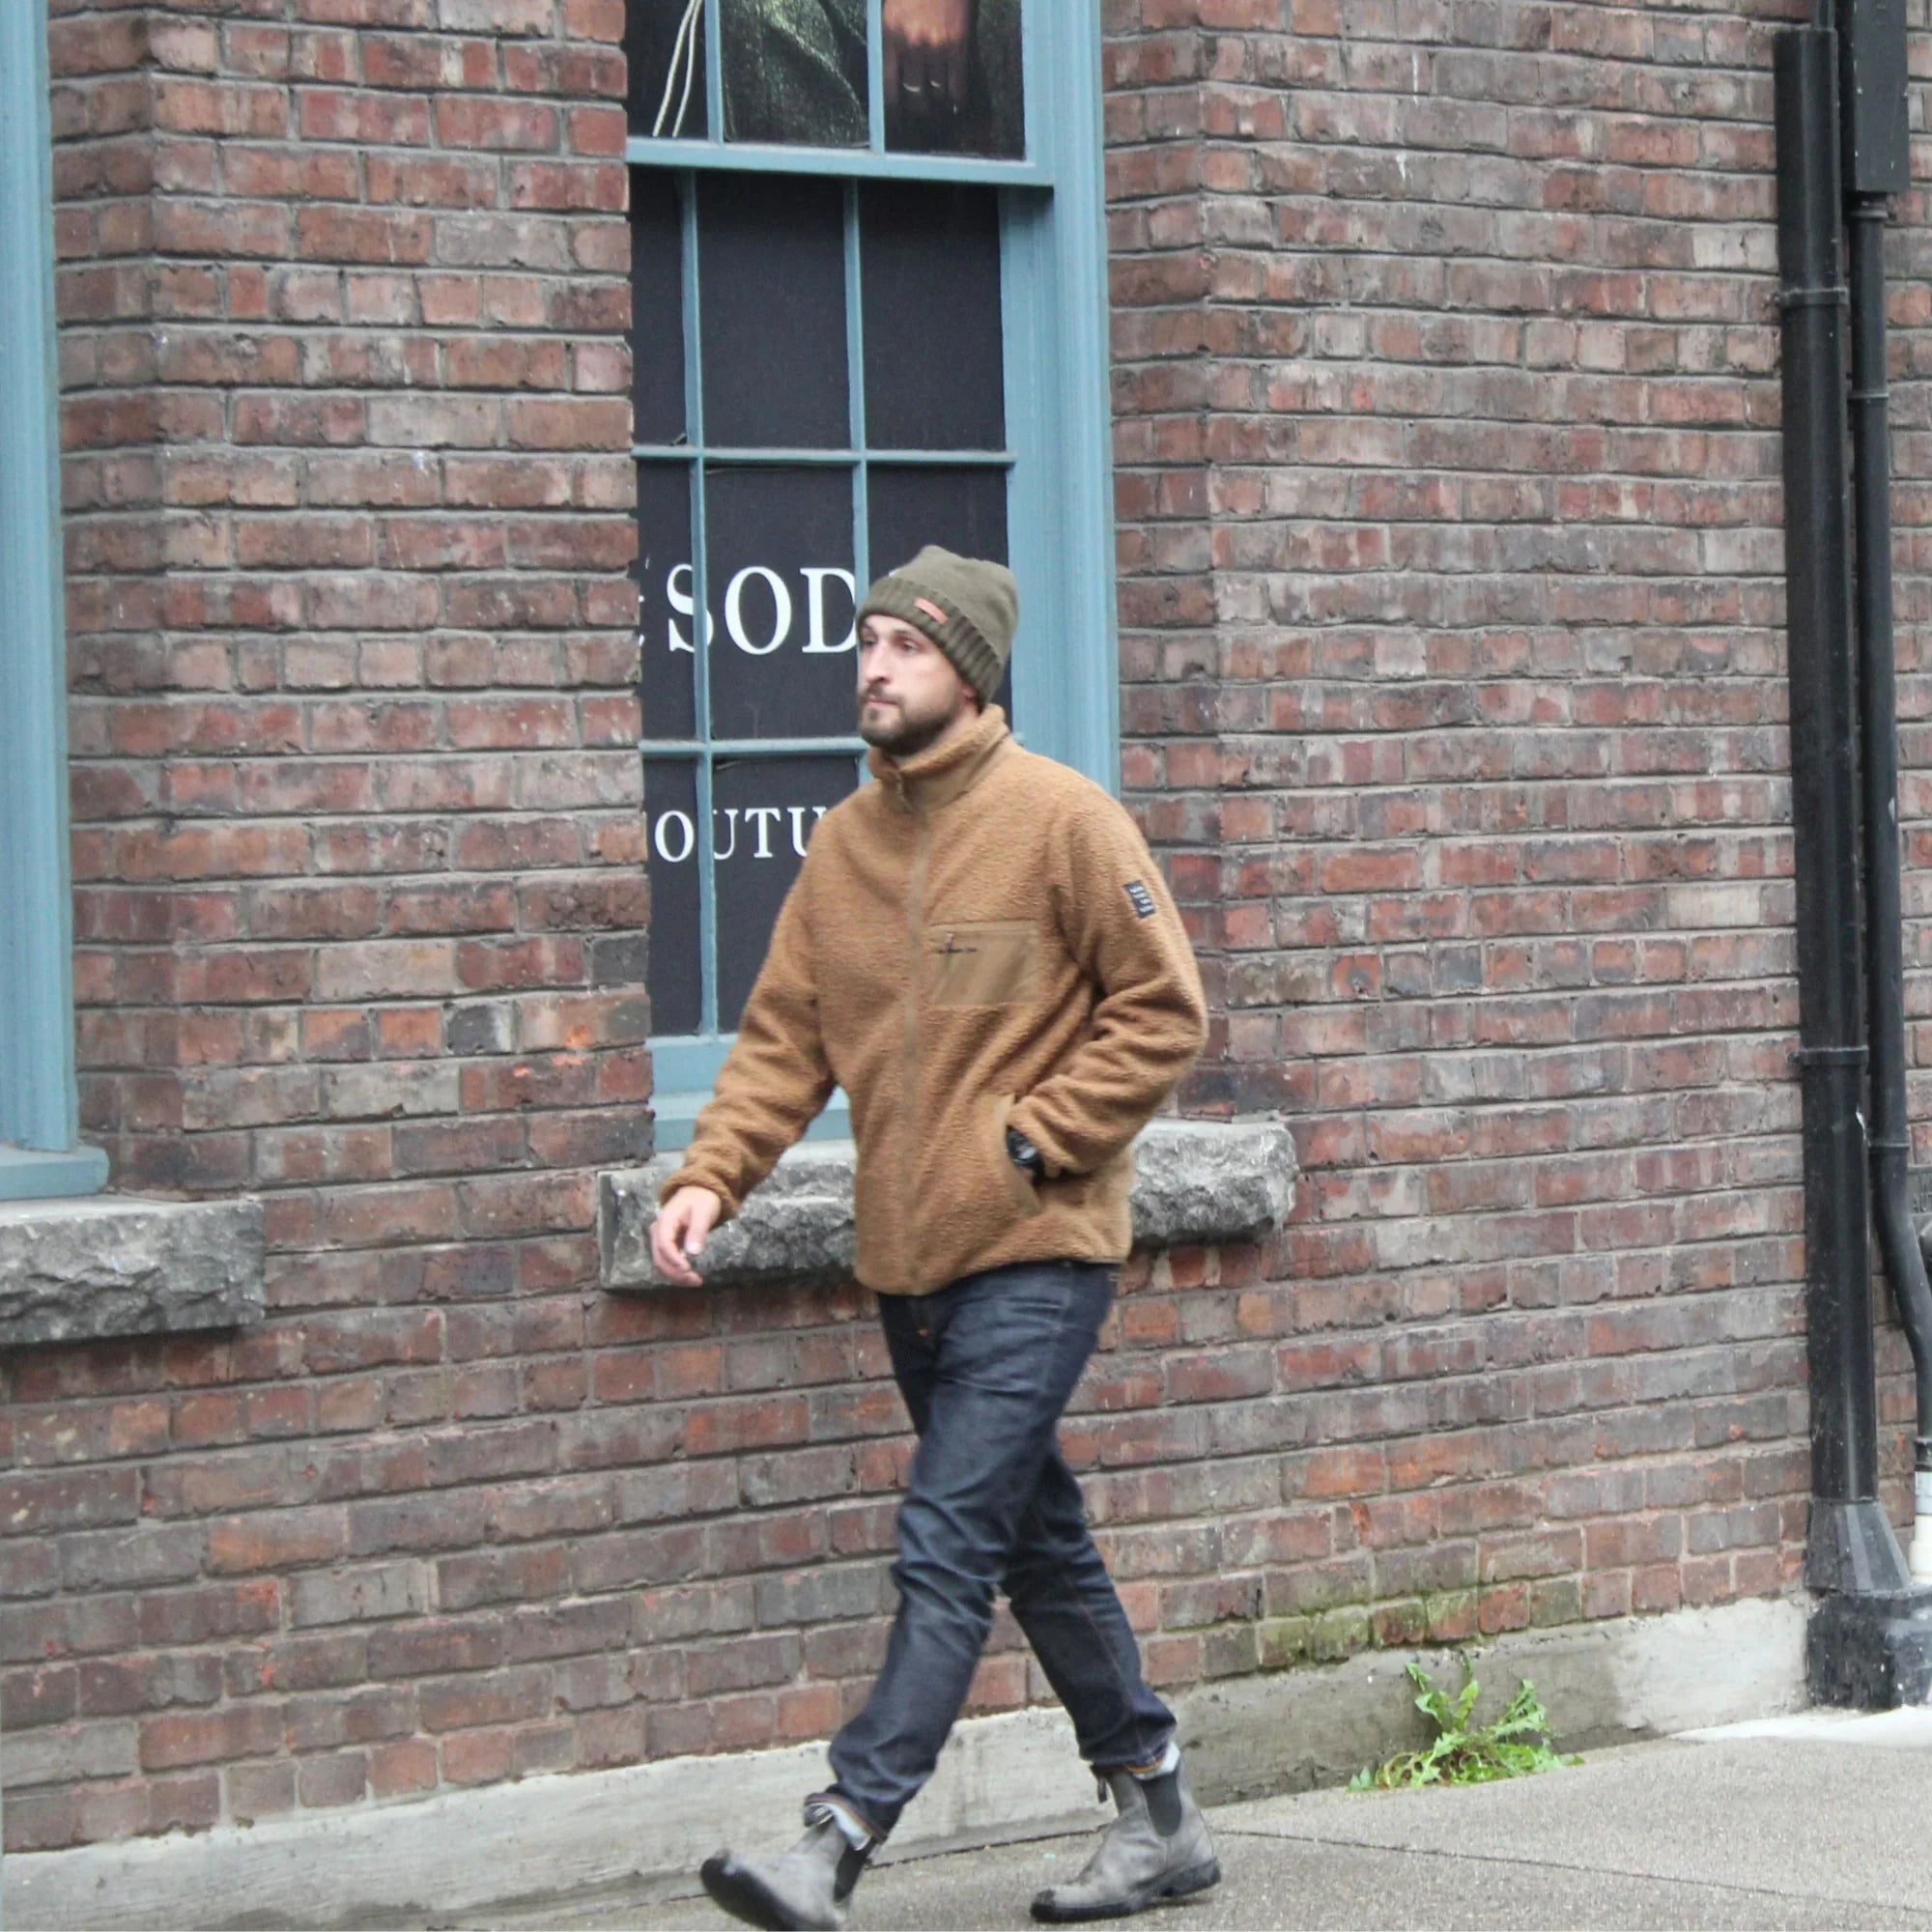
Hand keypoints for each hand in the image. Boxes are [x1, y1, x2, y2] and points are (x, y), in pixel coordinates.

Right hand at [650, 1185, 722, 1286]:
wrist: (699, 1190)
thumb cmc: (702, 1199)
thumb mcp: (703, 1213)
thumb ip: (698, 1232)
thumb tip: (693, 1253)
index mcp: (665, 1221)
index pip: (664, 1245)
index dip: (674, 1260)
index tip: (688, 1270)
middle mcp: (658, 1231)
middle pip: (660, 1258)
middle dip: (676, 1273)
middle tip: (696, 1281)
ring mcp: (661, 1238)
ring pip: (662, 1263)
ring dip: (676, 1275)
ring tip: (696, 1281)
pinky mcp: (667, 1244)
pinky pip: (667, 1261)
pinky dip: (677, 1271)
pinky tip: (690, 1276)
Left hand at [883, 0, 971, 121]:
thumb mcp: (892, 7)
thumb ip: (892, 36)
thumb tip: (897, 68)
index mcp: (891, 36)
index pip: (890, 86)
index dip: (895, 109)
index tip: (898, 121)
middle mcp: (912, 46)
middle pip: (915, 95)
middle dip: (919, 111)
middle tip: (923, 119)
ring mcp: (937, 47)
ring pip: (937, 92)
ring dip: (939, 106)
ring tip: (941, 114)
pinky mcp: (959, 45)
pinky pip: (958, 82)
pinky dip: (958, 98)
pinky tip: (958, 105)